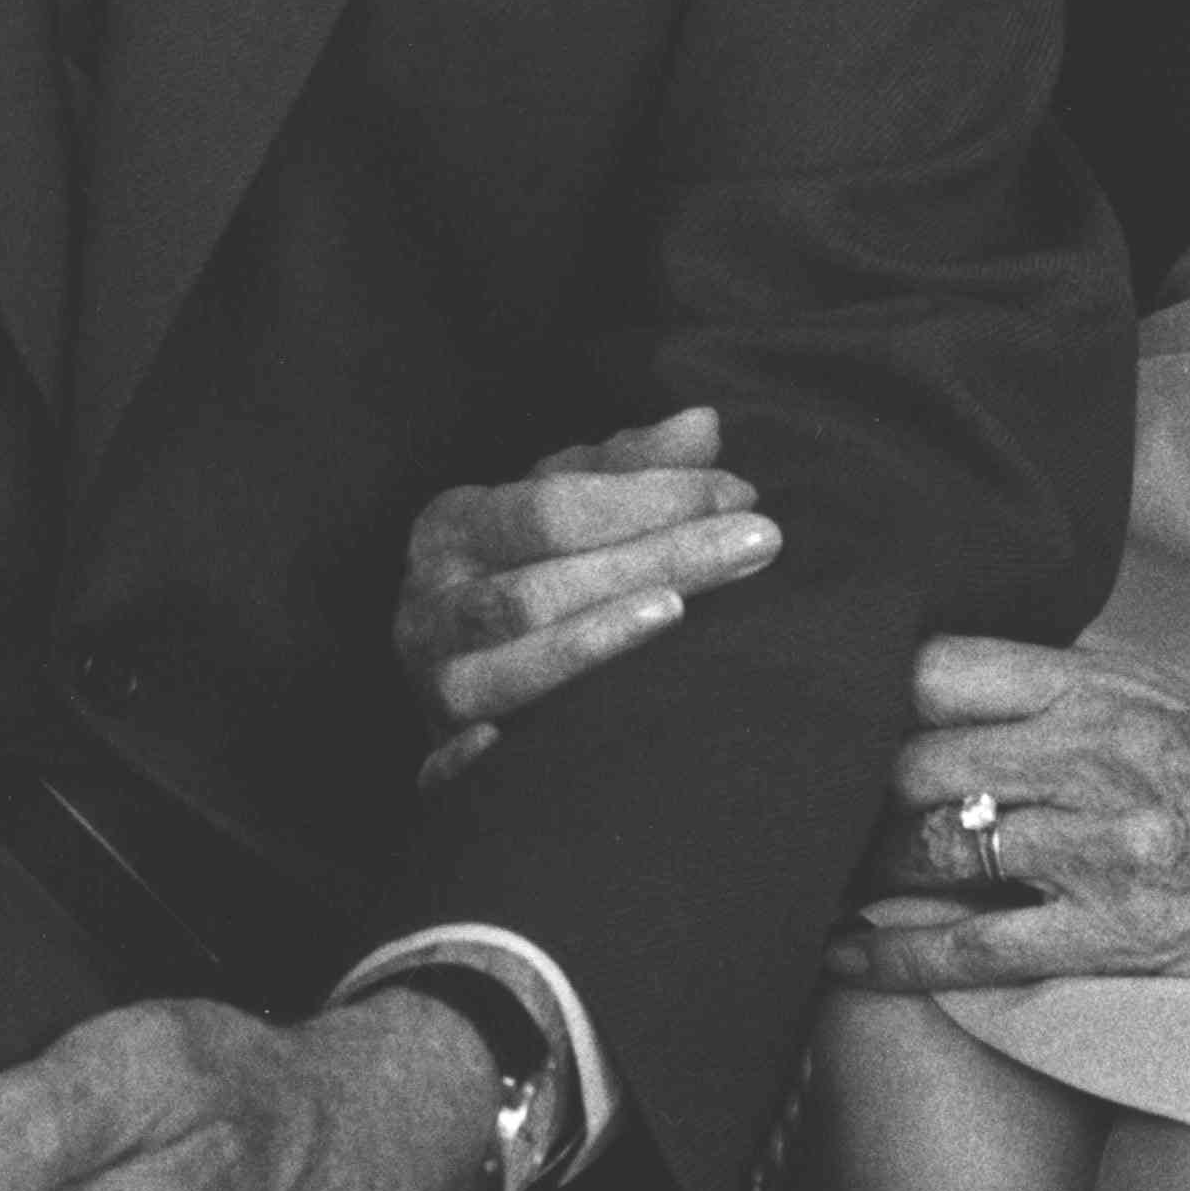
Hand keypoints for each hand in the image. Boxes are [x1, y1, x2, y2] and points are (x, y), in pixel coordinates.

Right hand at [393, 404, 779, 780]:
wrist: (445, 655)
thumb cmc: (526, 565)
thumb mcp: (564, 502)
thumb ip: (632, 467)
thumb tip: (705, 423)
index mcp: (454, 527)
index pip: (554, 508)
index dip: (649, 498)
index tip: (740, 493)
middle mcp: (429, 607)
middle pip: (542, 587)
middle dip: (657, 559)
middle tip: (760, 542)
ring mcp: (433, 684)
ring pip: (510, 668)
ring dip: (595, 641)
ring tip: (679, 610)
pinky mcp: (439, 757)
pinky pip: (450, 767)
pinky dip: (478, 761)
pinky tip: (523, 744)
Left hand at [821, 643, 1189, 995]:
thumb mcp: (1170, 705)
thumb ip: (1060, 699)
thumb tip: (931, 694)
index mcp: (1104, 686)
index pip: (935, 662)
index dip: (848, 683)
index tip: (787, 703)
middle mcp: (1097, 753)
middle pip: (908, 758)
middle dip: (827, 789)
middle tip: (762, 810)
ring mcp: (1107, 847)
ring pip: (932, 849)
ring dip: (848, 873)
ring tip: (789, 885)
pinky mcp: (1123, 935)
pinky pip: (977, 950)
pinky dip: (893, 959)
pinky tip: (834, 964)